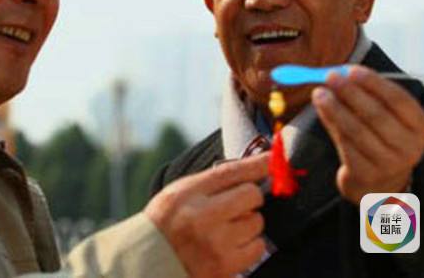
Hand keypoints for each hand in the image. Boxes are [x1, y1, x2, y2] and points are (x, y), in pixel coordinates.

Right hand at [144, 153, 268, 277]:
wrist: (150, 263)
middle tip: (233, 206)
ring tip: (226, 229)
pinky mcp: (226, 265)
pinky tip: (231, 245)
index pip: (230, 172)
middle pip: (251, 194)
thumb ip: (210, 181)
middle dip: (248, 198)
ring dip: (248, 223)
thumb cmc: (166, 225)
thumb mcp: (178, 194)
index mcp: (187, 194)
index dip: (257, 163)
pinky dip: (250, 245)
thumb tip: (249, 168)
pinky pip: (258, 247)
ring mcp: (216, 243)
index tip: (274, 157)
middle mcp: (202, 216)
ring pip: (257, 221)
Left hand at [312, 65, 423, 203]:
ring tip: (319, 93)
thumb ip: (365, 95)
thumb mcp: (385, 116)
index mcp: (419, 126)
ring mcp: (389, 164)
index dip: (374, 83)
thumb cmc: (381, 137)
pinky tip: (321, 110)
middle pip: (376, 115)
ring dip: (334, 109)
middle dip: (351, 93)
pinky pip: (345, 144)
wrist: (381, 181)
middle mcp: (409, 147)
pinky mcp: (366, 174)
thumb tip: (339, 75)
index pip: (398, 100)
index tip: (352, 70)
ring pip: (356, 131)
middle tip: (331, 77)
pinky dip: (331, 124)